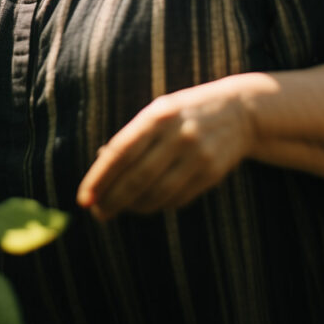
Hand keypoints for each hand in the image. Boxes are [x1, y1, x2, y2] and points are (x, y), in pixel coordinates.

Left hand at [76, 75, 256, 221]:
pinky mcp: (212, 173)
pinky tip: (146, 204)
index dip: (100, 179)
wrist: (239, 111)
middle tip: (98, 213)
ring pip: (158, 194)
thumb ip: (132, 137)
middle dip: (113, 200)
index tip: (84, 199)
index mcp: (158, 116)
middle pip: (137, 178)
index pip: (121, 153)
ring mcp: (198, 155)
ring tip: (119, 209)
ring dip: (133, 207)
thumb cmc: (185, 113)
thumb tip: (100, 165)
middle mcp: (179, 135)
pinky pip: (178, 199)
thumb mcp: (158, 112)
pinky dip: (157, 205)